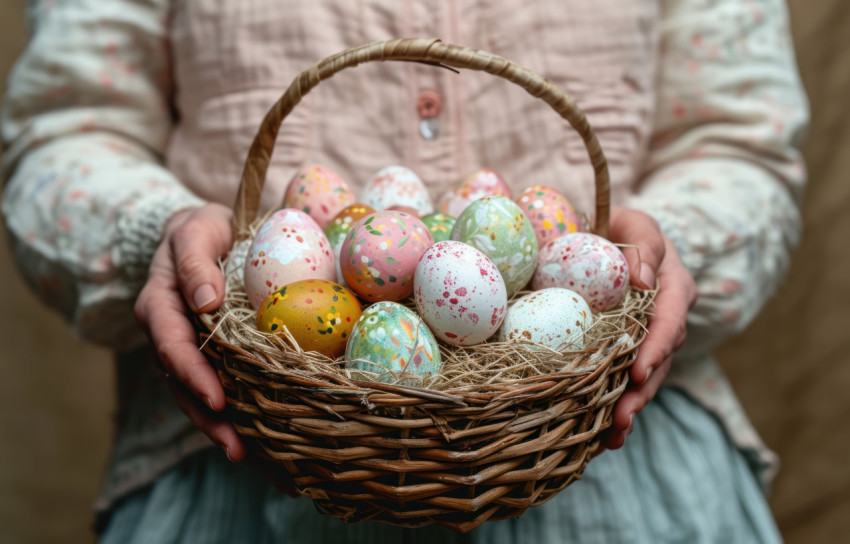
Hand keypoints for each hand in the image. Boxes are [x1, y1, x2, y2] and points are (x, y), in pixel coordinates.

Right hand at [134, 203, 243, 459]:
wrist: (206, 234)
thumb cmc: (202, 228)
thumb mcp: (195, 230)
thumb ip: (194, 260)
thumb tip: (205, 300)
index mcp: (159, 306)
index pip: (172, 346)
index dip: (192, 374)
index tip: (217, 399)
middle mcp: (170, 335)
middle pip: (183, 384)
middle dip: (208, 418)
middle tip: (237, 448)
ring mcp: (189, 349)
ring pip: (198, 395)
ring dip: (221, 427)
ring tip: (249, 455)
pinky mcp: (211, 356)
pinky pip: (221, 386)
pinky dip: (237, 413)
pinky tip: (262, 438)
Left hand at [598, 207, 696, 449]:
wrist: (611, 239)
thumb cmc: (622, 228)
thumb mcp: (636, 225)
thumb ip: (644, 243)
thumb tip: (643, 279)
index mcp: (674, 289)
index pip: (669, 322)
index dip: (656, 349)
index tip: (638, 372)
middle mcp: (668, 320)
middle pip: (659, 362)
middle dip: (641, 393)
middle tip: (620, 419)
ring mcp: (650, 340)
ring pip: (645, 380)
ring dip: (628, 408)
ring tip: (610, 438)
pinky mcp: (631, 352)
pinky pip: (625, 381)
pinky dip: (613, 406)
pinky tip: (599, 435)